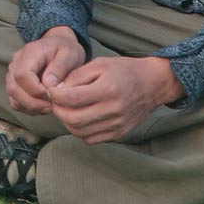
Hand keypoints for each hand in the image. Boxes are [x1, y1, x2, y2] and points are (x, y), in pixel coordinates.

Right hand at [5, 27, 85, 115]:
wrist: (60, 45)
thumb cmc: (66, 50)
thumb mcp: (71, 54)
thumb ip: (60, 67)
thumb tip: (48, 84)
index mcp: (30, 52)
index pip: (22, 75)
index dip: (36, 90)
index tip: (52, 94)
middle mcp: (17, 62)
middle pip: (13, 87)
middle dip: (33, 102)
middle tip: (51, 106)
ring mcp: (13, 72)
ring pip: (12, 96)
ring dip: (30, 107)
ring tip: (49, 106)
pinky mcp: (15, 83)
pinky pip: (15, 101)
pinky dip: (27, 108)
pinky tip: (42, 105)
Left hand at [48, 56, 181, 144]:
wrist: (153, 84)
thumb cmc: (125, 70)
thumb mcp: (100, 64)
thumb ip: (76, 76)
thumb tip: (56, 90)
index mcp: (108, 90)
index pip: (73, 99)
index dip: (55, 96)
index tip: (50, 90)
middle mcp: (113, 110)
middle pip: (73, 120)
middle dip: (58, 111)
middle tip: (55, 102)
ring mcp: (117, 125)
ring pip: (79, 132)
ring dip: (67, 122)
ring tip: (66, 109)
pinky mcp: (119, 134)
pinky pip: (91, 139)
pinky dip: (80, 130)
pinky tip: (81, 117)